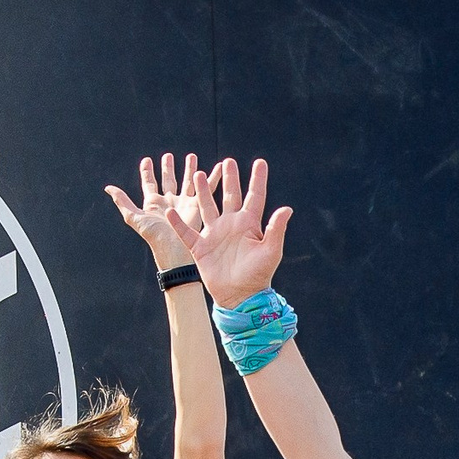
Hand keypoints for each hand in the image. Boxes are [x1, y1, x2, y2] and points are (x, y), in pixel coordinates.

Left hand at [104, 153, 210, 270]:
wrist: (174, 249)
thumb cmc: (154, 235)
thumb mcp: (134, 217)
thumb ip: (122, 202)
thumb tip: (108, 188)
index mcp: (153, 203)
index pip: (149, 183)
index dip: (147, 171)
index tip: (147, 160)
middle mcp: (168, 201)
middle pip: (168, 179)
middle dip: (168, 168)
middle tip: (168, 156)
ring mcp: (183, 202)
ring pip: (187, 181)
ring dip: (189, 169)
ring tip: (191, 156)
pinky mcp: (197, 205)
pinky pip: (206, 187)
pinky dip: (212, 177)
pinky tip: (217, 167)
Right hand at [176, 156, 290, 308]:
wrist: (240, 297)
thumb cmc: (259, 275)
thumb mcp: (271, 251)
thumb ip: (276, 229)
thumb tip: (287, 208)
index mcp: (249, 224)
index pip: (255, 196)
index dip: (258, 180)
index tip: (260, 162)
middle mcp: (231, 225)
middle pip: (229, 196)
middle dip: (229, 179)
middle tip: (227, 162)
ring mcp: (215, 235)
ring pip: (207, 207)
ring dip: (203, 192)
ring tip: (198, 174)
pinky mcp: (201, 248)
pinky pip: (187, 232)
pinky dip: (178, 224)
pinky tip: (171, 212)